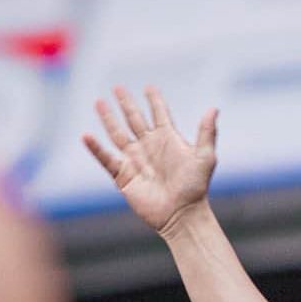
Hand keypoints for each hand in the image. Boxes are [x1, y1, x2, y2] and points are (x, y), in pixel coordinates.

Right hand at [82, 86, 218, 234]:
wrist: (181, 214)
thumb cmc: (195, 188)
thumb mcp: (204, 157)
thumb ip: (207, 132)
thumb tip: (214, 108)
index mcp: (168, 139)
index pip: (159, 114)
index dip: (154, 101)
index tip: (148, 87)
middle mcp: (150, 147)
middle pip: (134, 119)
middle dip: (126, 104)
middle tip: (117, 87)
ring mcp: (135, 160)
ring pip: (118, 134)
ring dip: (108, 119)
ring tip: (99, 102)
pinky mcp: (124, 176)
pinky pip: (107, 159)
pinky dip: (96, 148)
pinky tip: (86, 136)